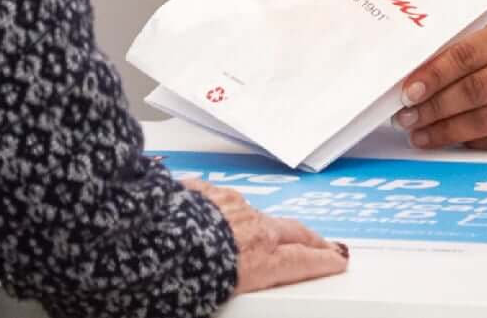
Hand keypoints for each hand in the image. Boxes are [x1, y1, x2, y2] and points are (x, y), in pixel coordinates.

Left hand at [182, 179, 350, 292]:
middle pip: (293, 232)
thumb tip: (243, 281)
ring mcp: (230, 205)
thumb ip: (244, 282)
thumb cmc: (180, 275)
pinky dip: (227, 211)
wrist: (150, 238)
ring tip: (267, 235)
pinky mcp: (207, 191)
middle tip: (324, 245)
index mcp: (261, 259)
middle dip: (312, 239)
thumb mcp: (223, 295)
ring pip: (257, 214)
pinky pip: (222, 202)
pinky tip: (219, 218)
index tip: (336, 260)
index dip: (323, 261)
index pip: (303, 261)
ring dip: (264, 225)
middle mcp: (253, 228)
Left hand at [392, 16, 486, 150]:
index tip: (407, 90)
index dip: (434, 74)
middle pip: (475, 90)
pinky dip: (471, 142)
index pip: (467, 54)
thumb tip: (415, 75)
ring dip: (446, 130)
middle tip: (406, 117)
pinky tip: (451, 141)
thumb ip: (465, 47)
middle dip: (434, 106)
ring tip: (420, 134)